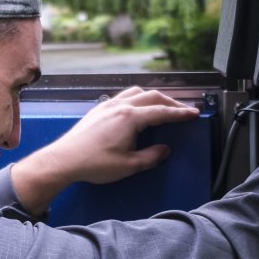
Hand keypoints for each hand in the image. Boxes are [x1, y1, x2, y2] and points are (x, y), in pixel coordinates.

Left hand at [10, 86, 198, 215]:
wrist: (64, 160)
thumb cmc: (93, 164)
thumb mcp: (129, 166)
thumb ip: (151, 157)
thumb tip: (164, 150)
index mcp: (130, 118)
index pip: (162, 111)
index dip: (180, 113)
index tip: (193, 113)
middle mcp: (120, 106)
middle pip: (152, 97)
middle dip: (171, 102)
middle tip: (183, 110)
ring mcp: (108, 106)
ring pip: (137, 92)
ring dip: (153, 97)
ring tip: (163, 105)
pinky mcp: (99, 110)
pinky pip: (123, 96)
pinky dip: (137, 98)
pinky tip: (138, 107)